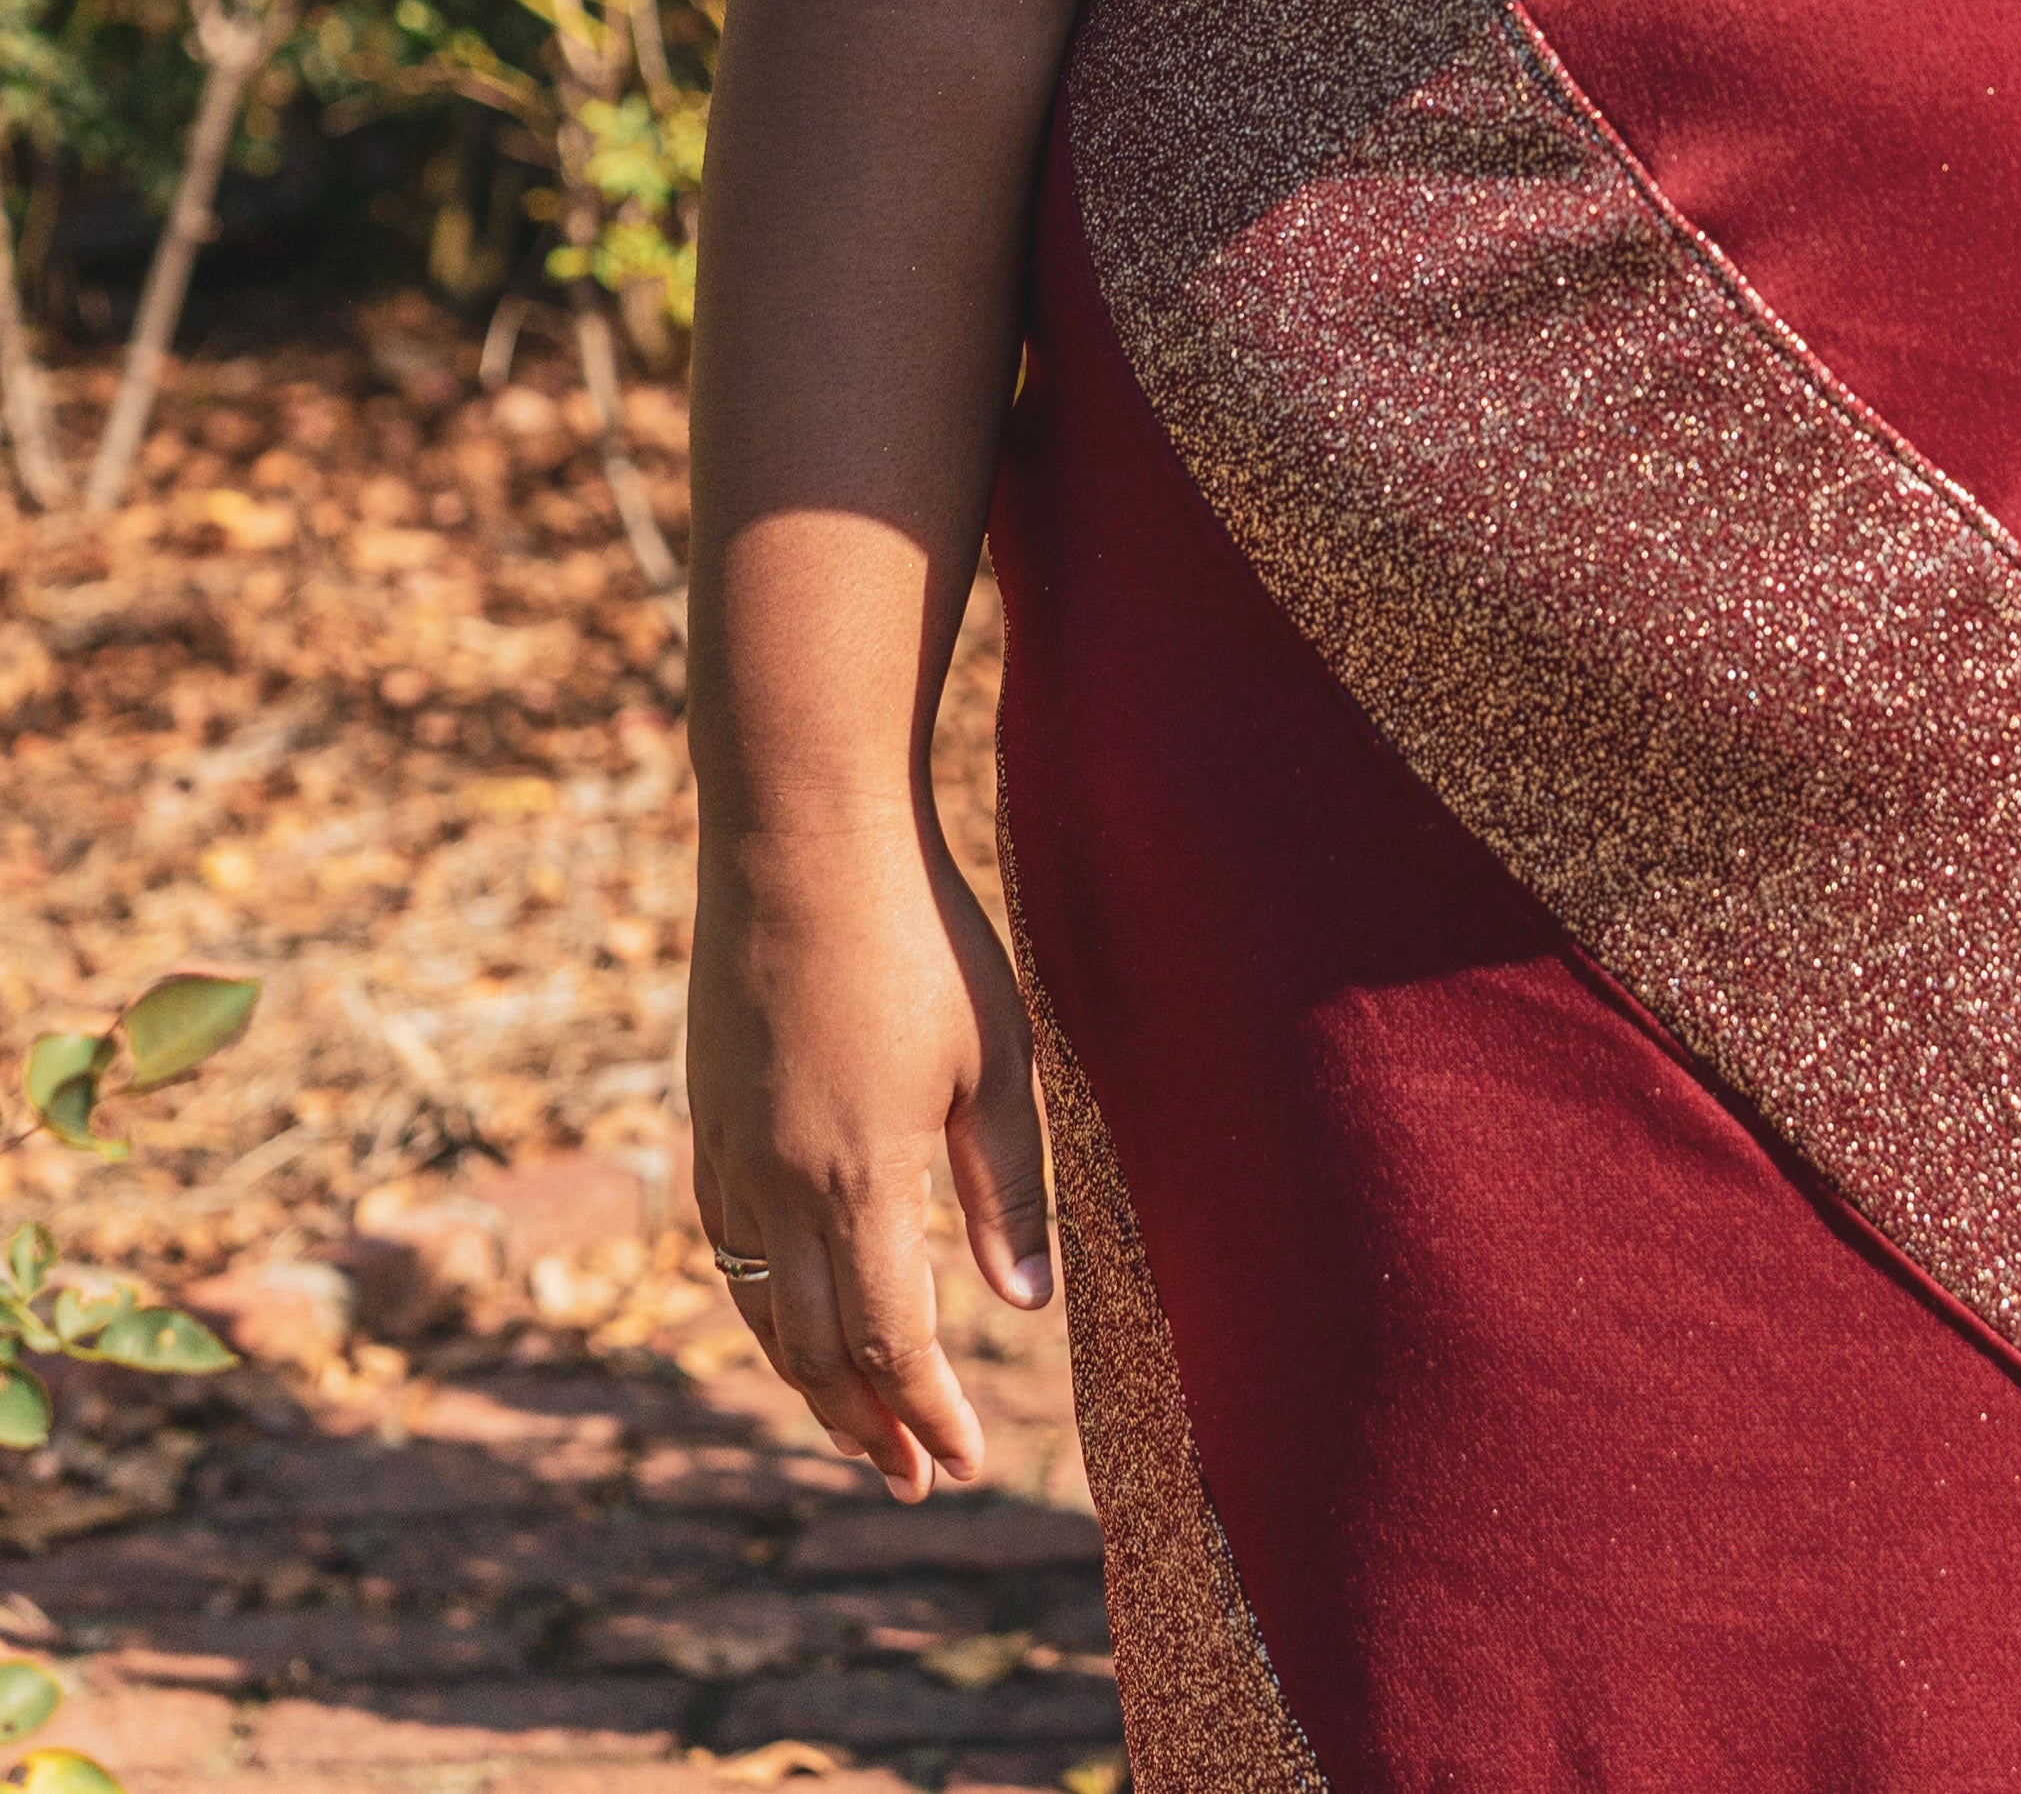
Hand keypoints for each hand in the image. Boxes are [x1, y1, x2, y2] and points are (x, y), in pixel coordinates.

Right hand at [686, 818, 1051, 1496]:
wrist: (799, 832)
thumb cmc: (920, 931)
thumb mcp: (995, 1056)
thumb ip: (1006, 1187)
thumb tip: (1024, 1308)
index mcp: (858, 1179)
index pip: (888, 1344)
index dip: (926, 1414)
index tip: (958, 1464)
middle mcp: (777, 1184)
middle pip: (814, 1349)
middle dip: (866, 1424)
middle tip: (911, 1478)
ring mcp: (729, 1150)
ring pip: (757, 1307)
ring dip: (807, 1381)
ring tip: (856, 1427)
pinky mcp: (708, 1112)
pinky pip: (724, 1246)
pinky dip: (760, 1306)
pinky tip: (788, 1314)